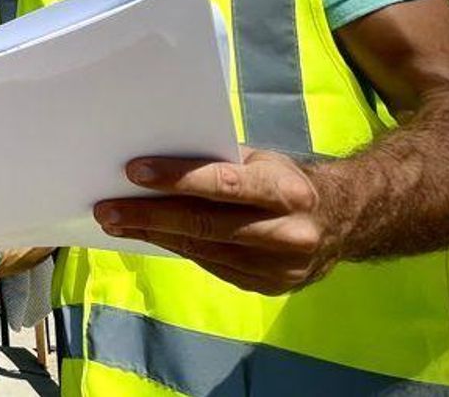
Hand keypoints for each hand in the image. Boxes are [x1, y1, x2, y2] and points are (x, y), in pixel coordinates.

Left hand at [93, 148, 344, 294]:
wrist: (341, 223)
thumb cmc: (285, 181)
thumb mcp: (264, 162)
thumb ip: (221, 163)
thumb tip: (157, 163)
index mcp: (287, 191)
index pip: (223, 184)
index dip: (177, 179)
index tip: (134, 172)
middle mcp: (287, 233)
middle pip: (205, 224)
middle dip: (150, 215)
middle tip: (108, 209)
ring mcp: (279, 267)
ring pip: (202, 248)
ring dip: (153, 235)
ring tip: (116, 223)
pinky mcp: (268, 286)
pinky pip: (211, 265)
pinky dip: (177, 248)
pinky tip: (150, 237)